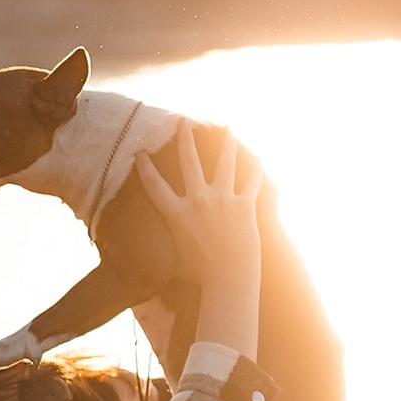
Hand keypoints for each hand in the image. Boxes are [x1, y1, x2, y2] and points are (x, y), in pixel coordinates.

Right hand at [135, 121, 264, 350]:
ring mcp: (222, 200)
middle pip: (189, 161)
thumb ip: (163, 244)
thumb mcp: (173, 256)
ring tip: (227, 128)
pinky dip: (256, 170)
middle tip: (182, 121)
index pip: (154, 184)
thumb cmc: (199, 275)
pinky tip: (259, 159)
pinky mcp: (244, 206)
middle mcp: (198, 201)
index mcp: (177, 213)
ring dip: (226, 143)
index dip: (144, 167)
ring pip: (224, 163)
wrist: (229, 279)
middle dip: (185, 138)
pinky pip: (251, 183)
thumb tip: (143, 254)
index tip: (140, 152)